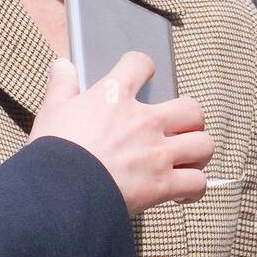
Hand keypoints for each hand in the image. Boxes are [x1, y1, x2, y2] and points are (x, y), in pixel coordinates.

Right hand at [30, 52, 213, 215]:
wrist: (61, 193)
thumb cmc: (55, 151)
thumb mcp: (52, 111)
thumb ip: (61, 85)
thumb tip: (63, 64)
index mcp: (115, 96)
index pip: (140, 63)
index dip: (142, 66)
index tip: (141, 75)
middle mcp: (145, 121)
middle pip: (191, 108)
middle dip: (189, 118)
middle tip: (176, 127)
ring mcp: (158, 153)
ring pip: (203, 144)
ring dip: (197, 151)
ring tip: (186, 158)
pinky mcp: (163, 185)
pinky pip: (197, 184)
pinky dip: (194, 188)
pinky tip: (182, 191)